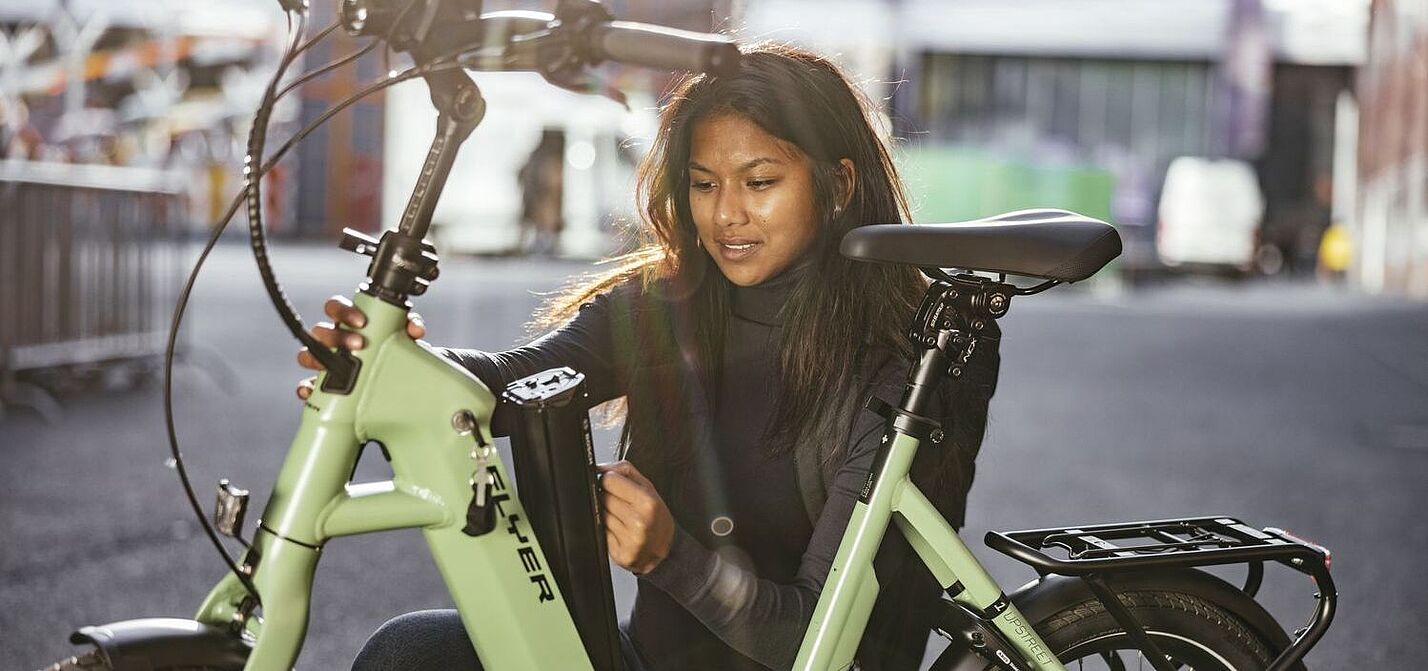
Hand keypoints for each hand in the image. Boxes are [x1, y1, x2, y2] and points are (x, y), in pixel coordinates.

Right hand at [295, 294, 425, 399]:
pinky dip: (306, 389)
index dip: (343, 311)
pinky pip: (306, 386)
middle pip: (320, 331)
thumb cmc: (392, 352)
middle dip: (336, 336)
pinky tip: (312, 391)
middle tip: (359, 344)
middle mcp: (334, 340)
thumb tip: (415, 329)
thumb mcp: (403, 339)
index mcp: (349, 323)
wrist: (398, 384)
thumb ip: (409, 329)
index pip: (335, 308)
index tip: (361, 321)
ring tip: (339, 368)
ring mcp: (325, 362)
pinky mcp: (322, 386)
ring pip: (307, 355)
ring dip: (319, 359)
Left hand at [598, 461, 674, 574]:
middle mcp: (639, 522)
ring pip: (600, 515)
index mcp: (647, 502)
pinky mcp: (621, 555)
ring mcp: (629, 540)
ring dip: (606, 515)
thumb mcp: (647, 487)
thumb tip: (599, 467)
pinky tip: (620, 532)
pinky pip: (601, 534)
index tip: (615, 485)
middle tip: (623, 505)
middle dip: (607, 497)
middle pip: (602, 497)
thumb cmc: (656, 515)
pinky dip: (606, 531)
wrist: (665, 548)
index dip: (609, 480)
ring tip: (623, 519)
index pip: (609, 480)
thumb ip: (624, 471)